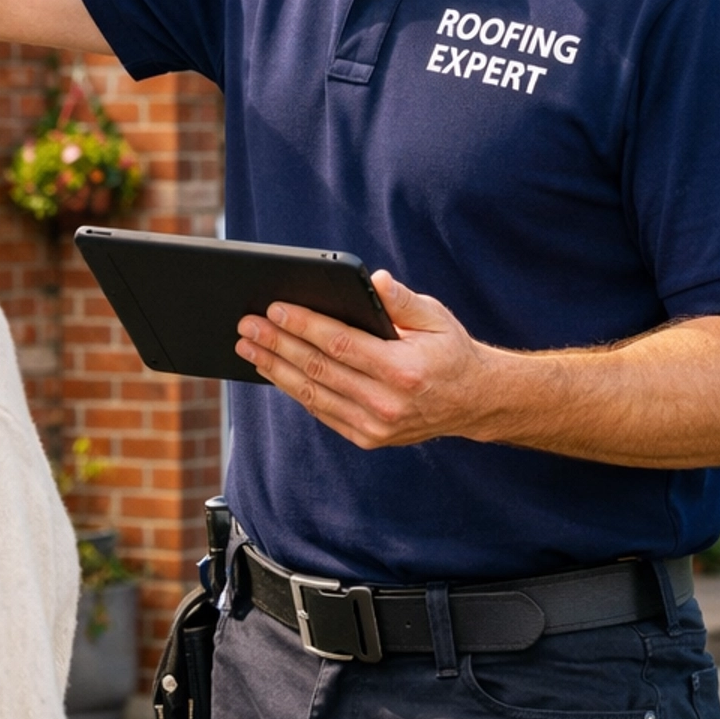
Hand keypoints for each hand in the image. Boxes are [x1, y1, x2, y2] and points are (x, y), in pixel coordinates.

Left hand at [235, 272, 504, 449]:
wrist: (473, 402)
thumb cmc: (449, 350)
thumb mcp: (435, 317)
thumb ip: (402, 299)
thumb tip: (373, 279)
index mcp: (403, 370)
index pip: (340, 344)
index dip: (303, 325)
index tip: (273, 309)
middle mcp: (387, 404)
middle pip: (318, 370)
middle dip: (277, 344)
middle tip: (246, 325)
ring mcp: (376, 427)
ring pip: (313, 395)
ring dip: (275, 369)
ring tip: (248, 348)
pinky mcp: (368, 439)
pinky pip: (322, 412)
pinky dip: (295, 390)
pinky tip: (274, 370)